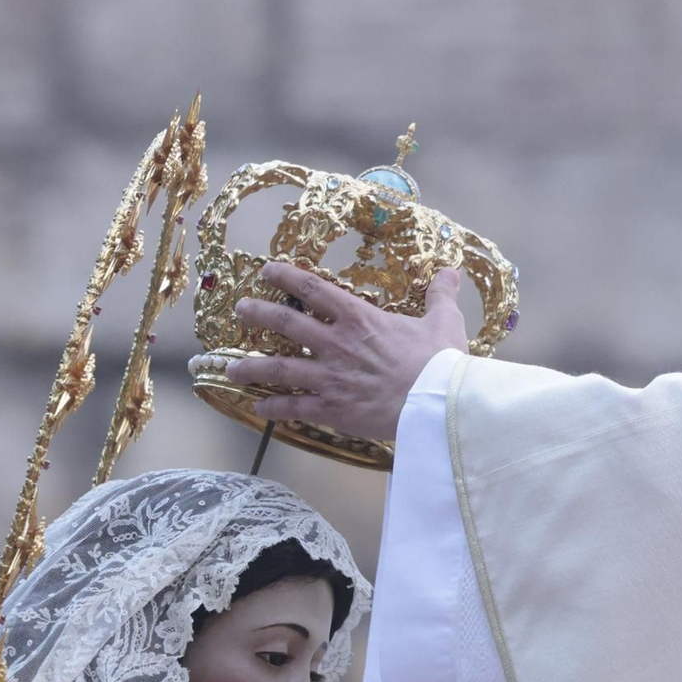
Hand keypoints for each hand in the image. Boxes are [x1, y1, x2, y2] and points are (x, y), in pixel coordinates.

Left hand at [233, 261, 468, 439]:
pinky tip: (259, 409)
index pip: (313, 289)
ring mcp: (330, 378)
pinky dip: (275, 409)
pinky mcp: (332, 410)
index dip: (286, 277)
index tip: (267, 271)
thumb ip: (440, 295)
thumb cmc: (441, 363)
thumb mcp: (444, 322)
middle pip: (286, 324)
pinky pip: (295, 408)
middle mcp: (336, 343)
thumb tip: (450, 271)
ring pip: (279, 369)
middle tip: (241, 309)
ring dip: (252, 366)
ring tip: (232, 366)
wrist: (437, 406)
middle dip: (258, 314)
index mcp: (359, 318)